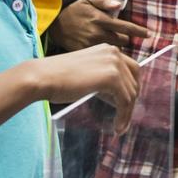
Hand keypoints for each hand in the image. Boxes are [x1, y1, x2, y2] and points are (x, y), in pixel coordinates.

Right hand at [24, 44, 139, 133]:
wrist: (42, 77)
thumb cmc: (57, 79)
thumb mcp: (87, 75)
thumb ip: (103, 80)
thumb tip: (118, 97)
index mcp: (108, 49)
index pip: (131, 69)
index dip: (131, 88)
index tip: (125, 105)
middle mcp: (114, 52)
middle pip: (135, 79)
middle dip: (132, 99)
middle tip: (124, 117)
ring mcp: (114, 64)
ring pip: (131, 93)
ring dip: (127, 112)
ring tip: (120, 127)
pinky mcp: (111, 77)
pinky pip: (125, 100)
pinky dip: (124, 116)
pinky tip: (117, 127)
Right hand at [49, 0, 148, 51]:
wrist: (53, 24)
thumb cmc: (74, 10)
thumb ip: (105, 2)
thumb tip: (119, 5)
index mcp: (100, 19)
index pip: (125, 27)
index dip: (138, 31)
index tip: (148, 34)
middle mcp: (97, 33)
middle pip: (122, 41)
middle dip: (124, 38)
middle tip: (118, 35)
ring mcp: (91, 46)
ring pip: (113, 50)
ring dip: (116, 48)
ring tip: (108, 42)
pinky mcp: (84, 54)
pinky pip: (101, 56)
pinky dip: (105, 55)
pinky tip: (100, 51)